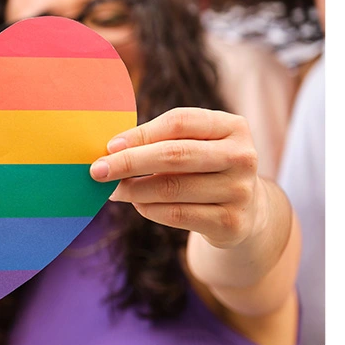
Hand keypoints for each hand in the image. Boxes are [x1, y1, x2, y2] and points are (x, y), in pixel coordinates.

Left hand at [90, 107, 262, 248]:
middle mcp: (242, 156)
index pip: (179, 122)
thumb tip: (111, 149)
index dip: (140, 134)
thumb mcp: (195, 145)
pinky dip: (148, 209)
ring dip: (133, 190)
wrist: (247, 212)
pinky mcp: (231, 222)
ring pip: (171, 188)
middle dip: (129, 162)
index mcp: (232, 126)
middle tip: (97, 171)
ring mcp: (240, 191)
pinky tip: (137, 204)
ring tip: (113, 190)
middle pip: (175, 155)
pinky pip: (176, 214)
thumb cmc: (205, 169)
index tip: (109, 146)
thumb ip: (162, 141)